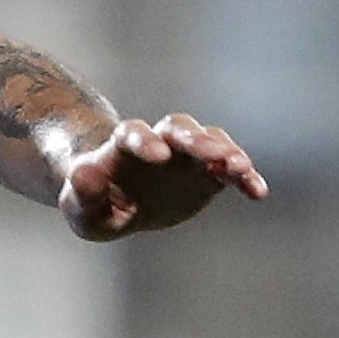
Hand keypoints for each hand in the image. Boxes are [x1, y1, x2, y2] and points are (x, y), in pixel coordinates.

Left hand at [57, 113, 266, 240]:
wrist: (118, 201)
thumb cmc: (93, 203)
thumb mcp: (81, 209)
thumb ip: (83, 193)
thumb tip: (83, 174)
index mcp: (123, 147)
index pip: (133, 133)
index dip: (145, 141)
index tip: (158, 156)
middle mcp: (159, 141)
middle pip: (178, 128)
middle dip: (194, 138)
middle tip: (211, 151)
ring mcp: (186, 155)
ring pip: (209, 139)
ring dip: (225, 150)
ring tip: (241, 167)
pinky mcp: (208, 173)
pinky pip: (230, 169)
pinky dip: (245, 177)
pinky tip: (258, 193)